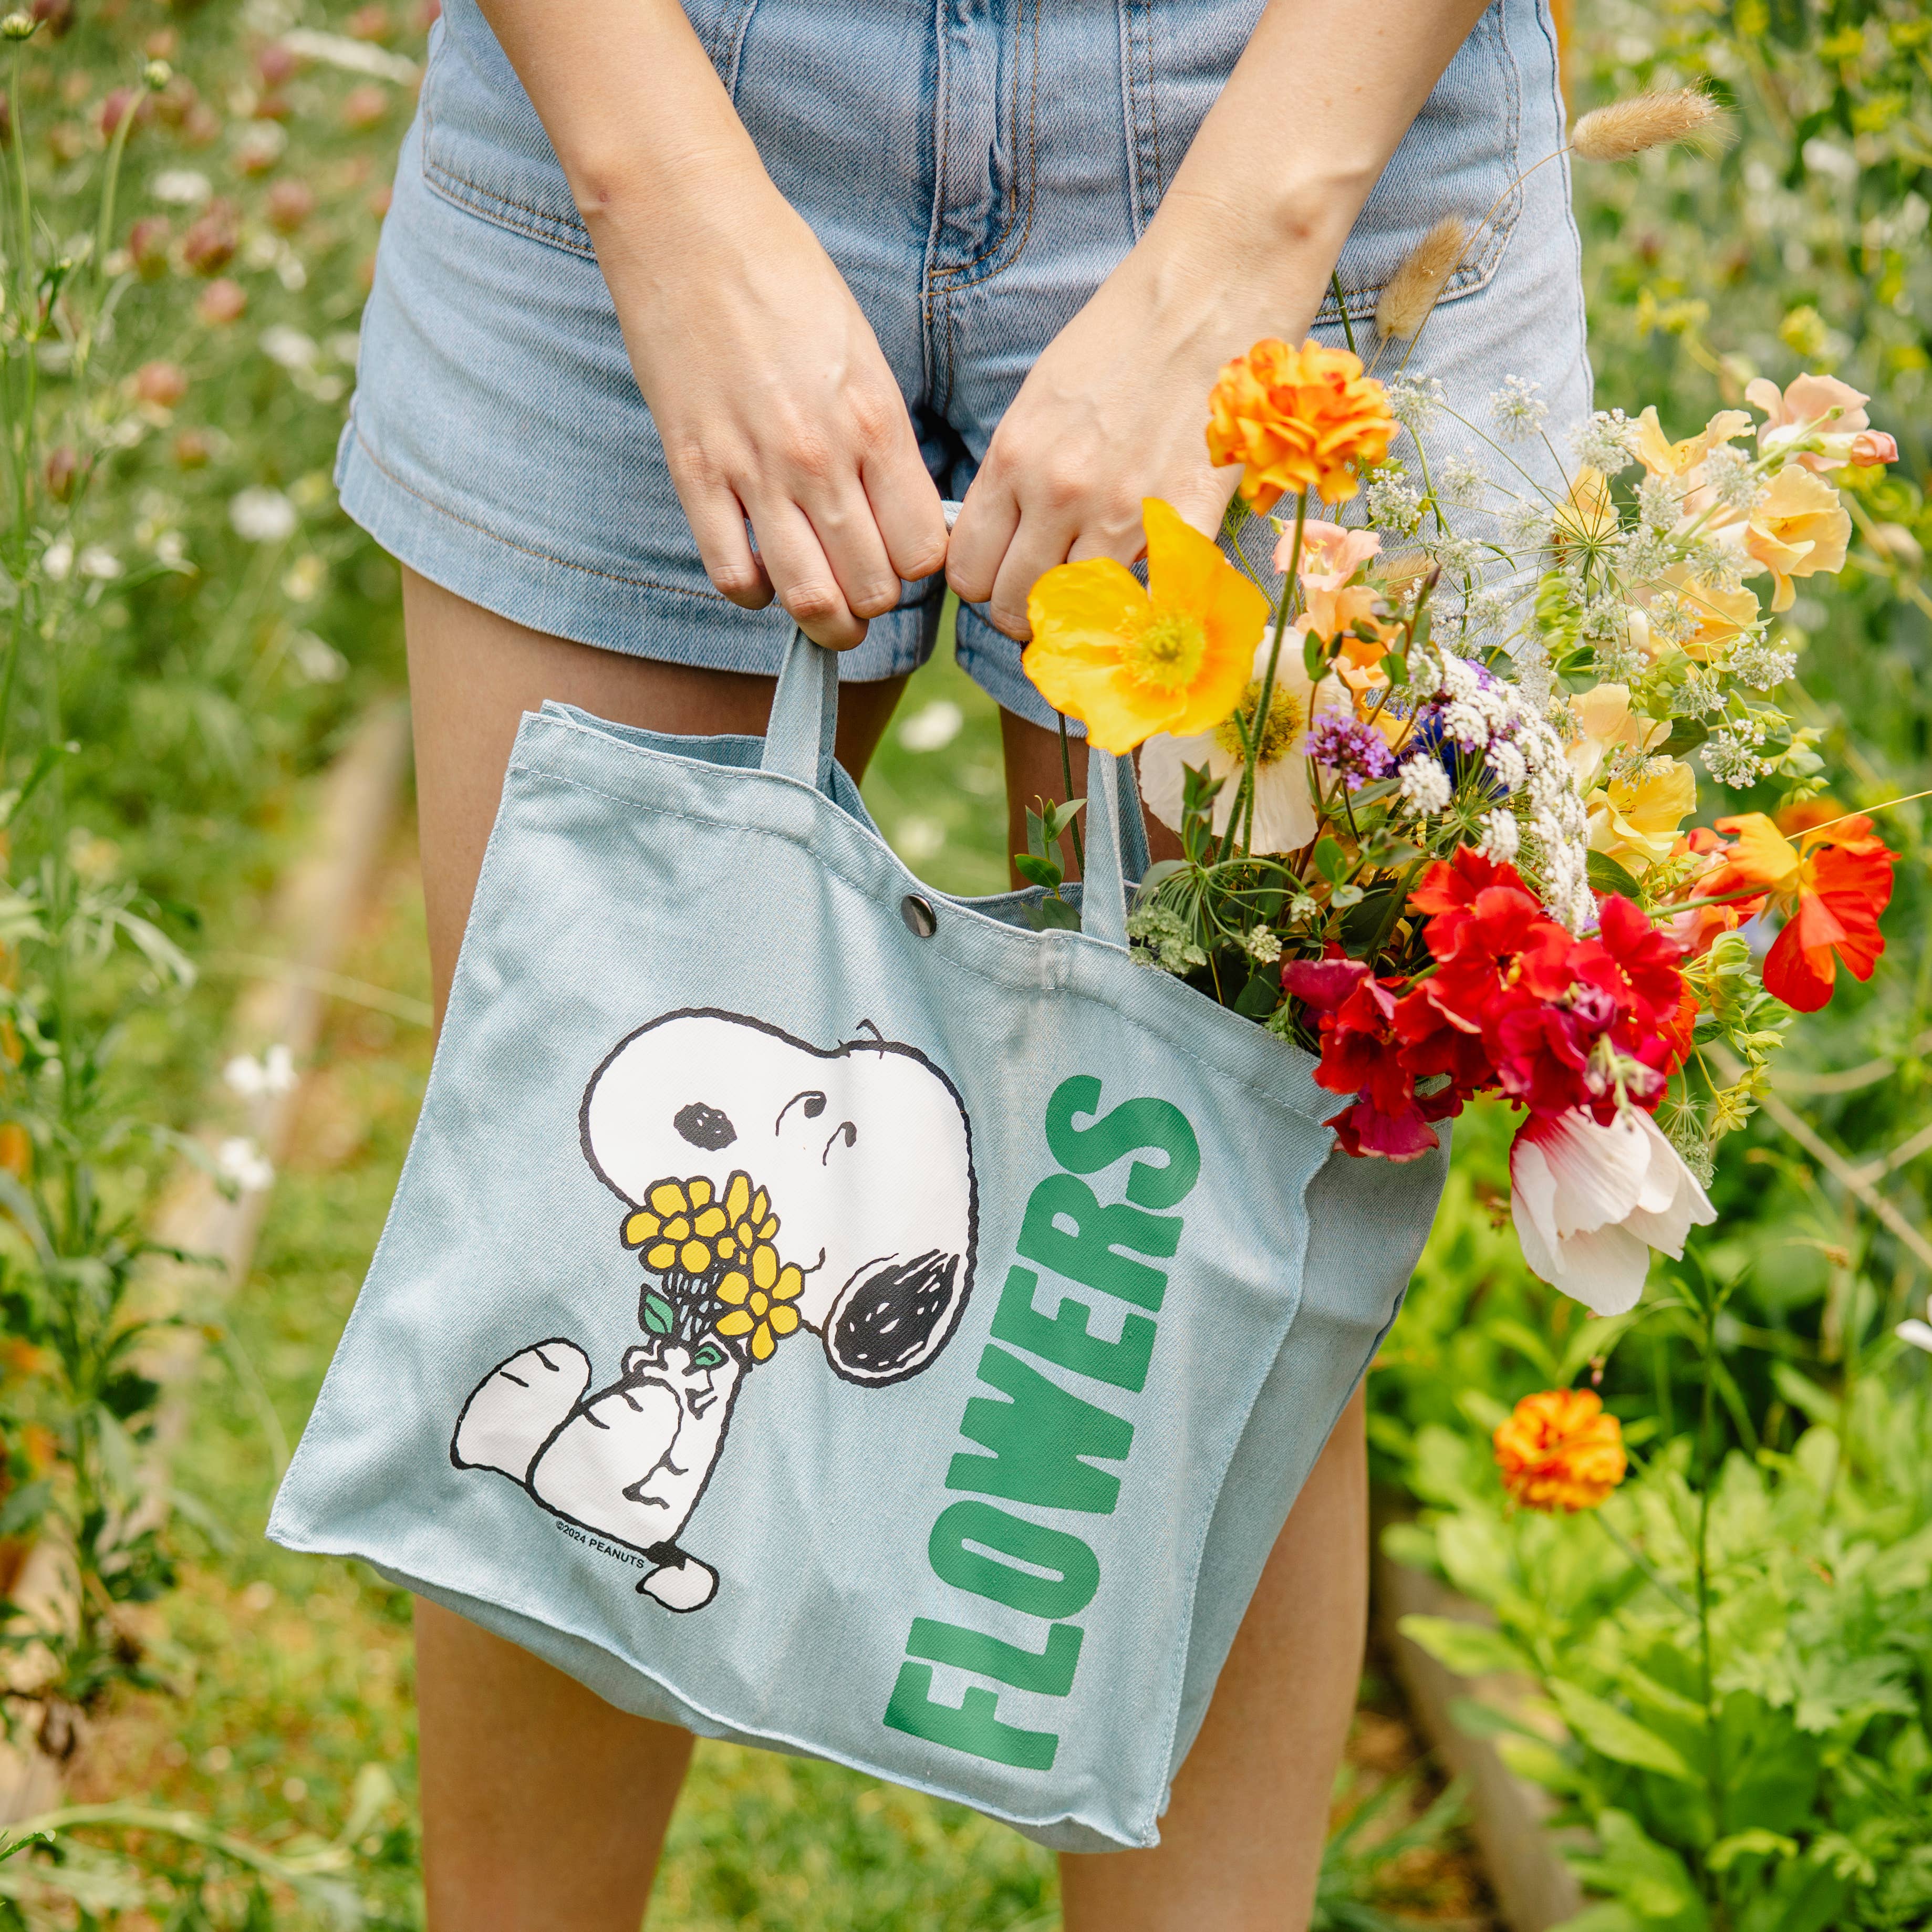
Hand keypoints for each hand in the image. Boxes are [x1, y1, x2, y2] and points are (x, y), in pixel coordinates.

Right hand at [596, 170, 947, 649]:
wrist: (690, 230)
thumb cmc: (786, 282)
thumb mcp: (864, 356)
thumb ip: (883, 442)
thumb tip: (900, 515)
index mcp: (875, 422)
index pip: (924, 549)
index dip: (921, 567)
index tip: (906, 555)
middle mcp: (821, 456)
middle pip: (873, 587)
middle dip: (876, 602)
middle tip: (866, 587)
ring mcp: (753, 470)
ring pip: (810, 598)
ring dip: (826, 622)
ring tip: (828, 613)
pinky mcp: (694, 473)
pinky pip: (732, 574)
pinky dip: (753, 594)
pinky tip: (762, 575)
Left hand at [947, 216, 1297, 639]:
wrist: (1211, 292)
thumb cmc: (1124, 335)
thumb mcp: (1041, 398)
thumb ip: (1015, 472)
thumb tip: (1003, 538)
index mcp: (1013, 459)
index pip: (968, 571)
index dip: (984, 581)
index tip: (1006, 572)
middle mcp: (1058, 494)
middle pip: (1013, 607)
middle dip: (1025, 606)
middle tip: (1052, 587)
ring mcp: (1123, 513)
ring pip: (1077, 614)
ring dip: (1086, 608)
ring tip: (1103, 578)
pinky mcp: (1185, 521)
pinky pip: (1153, 600)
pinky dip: (1151, 600)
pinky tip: (1155, 573)